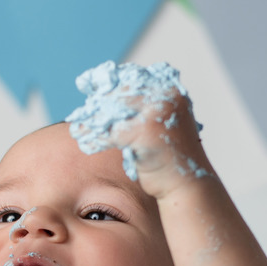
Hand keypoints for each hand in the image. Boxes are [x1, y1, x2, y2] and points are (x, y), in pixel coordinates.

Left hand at [67, 62, 211, 199]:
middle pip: (120, 94)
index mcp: (170, 91)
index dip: (110, 86)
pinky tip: (86, 144)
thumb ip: (144, 109)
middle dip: (99, 104)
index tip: (92, 89)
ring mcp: (155, 113)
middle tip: (81, 112)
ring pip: (113, 113)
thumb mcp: (163, 124)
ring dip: (93, 122)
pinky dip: (97, 139)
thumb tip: (110, 97)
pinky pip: (111, 133)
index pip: (133, 80)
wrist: (188, 185)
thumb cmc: (171, 157)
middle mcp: (165, 97)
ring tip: (78, 129)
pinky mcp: (144, 132)